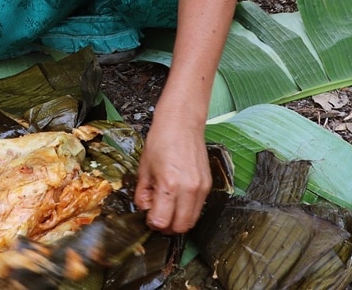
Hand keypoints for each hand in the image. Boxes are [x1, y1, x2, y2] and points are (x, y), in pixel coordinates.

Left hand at [133, 118, 211, 232]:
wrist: (182, 123)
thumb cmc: (162, 140)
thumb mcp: (144, 169)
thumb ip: (143, 194)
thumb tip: (146, 209)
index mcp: (169, 185)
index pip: (162, 221)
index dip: (153, 223)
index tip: (149, 217)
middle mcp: (189, 189)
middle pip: (180, 227)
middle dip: (167, 227)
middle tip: (158, 218)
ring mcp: (201, 188)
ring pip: (192, 221)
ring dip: (179, 221)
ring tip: (168, 208)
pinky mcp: (208, 185)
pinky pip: (199, 208)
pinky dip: (188, 210)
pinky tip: (178, 199)